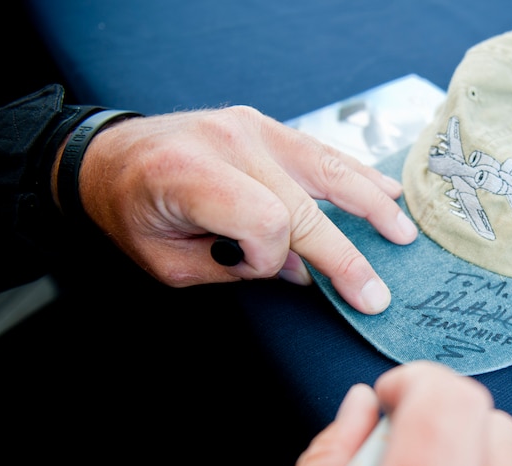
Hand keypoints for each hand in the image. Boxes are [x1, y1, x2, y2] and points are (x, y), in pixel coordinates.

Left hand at [65, 106, 417, 313]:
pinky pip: (320, 152)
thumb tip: (300, 270)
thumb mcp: (166, 261)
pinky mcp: (263, 125)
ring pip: (328, 170)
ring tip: (402, 232)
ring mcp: (251, 127)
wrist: (109, 156)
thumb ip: (232, 267)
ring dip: (371, 205)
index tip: (253, 268)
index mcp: (192, 174)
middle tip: (377, 293)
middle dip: (346, 255)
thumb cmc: (132, 214)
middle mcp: (229, 142)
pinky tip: (387, 190)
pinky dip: (356, 175)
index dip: (270, 259)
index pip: (266, 222)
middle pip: (307, 202)